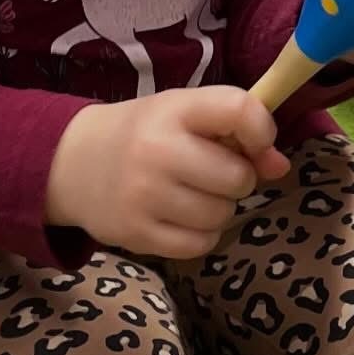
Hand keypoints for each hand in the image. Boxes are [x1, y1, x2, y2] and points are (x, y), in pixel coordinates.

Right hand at [46, 86, 289, 260]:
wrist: (73, 163)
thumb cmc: (147, 133)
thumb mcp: (187, 115)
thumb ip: (238, 131)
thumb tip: (280, 167)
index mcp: (175, 109)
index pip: (240, 110)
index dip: (262, 129)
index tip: (256, 141)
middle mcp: (157, 150)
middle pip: (237, 177)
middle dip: (239, 178)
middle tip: (215, 173)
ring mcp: (144, 195)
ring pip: (222, 215)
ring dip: (220, 209)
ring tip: (195, 194)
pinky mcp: (135, 235)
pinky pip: (200, 245)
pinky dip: (202, 235)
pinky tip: (183, 218)